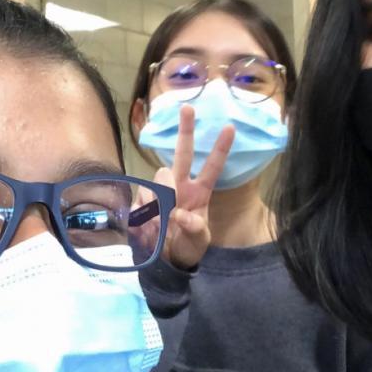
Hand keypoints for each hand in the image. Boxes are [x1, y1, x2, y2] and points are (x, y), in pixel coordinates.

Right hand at [151, 104, 233, 269]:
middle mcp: (180, 186)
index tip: (230, 127)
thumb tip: (179, 213)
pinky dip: (145, 216)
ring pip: (159, 179)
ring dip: (161, 201)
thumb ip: (195, 228)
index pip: (212, 167)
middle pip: (183, 153)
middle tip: (189, 107)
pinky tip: (148, 230)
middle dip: (186, 130)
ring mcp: (160, 192)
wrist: (166, 263)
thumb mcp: (199, 241)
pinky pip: (141, 201)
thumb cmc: (188, 247)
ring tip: (162, 228)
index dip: (220, 148)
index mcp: (200, 193)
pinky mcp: (142, 202)